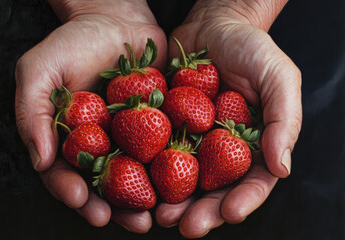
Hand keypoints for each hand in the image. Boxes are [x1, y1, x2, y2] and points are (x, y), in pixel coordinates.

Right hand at [15, 0, 166, 231]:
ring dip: (147, 198)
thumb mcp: (40, 71)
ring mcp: (132, 136)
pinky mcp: (160, 124)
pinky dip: (174, 167)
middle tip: (131, 222)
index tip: (82, 200)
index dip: (72, 189)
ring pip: (139, 175)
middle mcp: (102, 143)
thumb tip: (40, 160)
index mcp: (71, 138)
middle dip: (116, 206)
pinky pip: (166, 148)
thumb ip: (33, 114)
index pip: (66, 172)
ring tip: (156, 216)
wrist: (117, 20)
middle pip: (107, 183)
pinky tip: (183, 183)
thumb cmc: (74, 42)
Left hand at [156, 0, 301, 237]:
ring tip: (159, 214)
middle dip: (201, 210)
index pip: (251, 181)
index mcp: (250, 143)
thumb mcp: (279, 77)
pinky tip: (134, 180)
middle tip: (185, 225)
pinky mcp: (165, 124)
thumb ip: (285, 121)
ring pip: (181, 177)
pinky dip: (145, 167)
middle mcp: (219, 147)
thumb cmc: (252, 47)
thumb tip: (282, 168)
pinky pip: (154, 149)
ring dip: (171, 199)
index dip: (242, 201)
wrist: (214, 23)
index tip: (229, 214)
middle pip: (213, 188)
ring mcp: (190, 138)